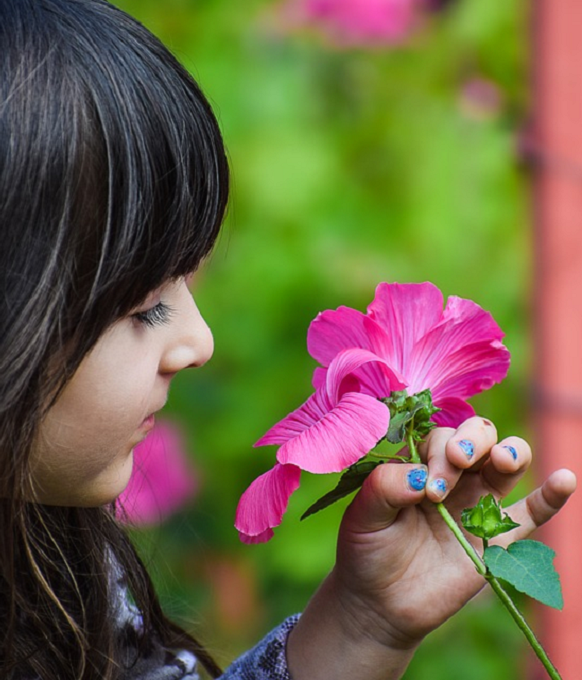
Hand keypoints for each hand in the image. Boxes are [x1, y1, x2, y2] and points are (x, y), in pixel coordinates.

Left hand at [287, 417, 575, 679]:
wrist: (380, 602)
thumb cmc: (367, 550)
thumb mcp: (363, 515)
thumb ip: (384, 487)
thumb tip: (420, 477)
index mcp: (419, 463)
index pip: (439, 436)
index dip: (438, 451)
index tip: (426, 486)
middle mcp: (452, 476)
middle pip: (477, 436)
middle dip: (472, 440)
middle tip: (458, 461)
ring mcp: (477, 505)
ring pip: (507, 463)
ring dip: (510, 452)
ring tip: (502, 461)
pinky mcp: (496, 539)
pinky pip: (531, 513)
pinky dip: (551, 496)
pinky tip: (565, 479)